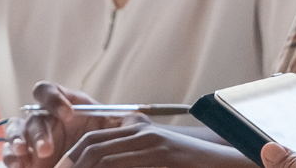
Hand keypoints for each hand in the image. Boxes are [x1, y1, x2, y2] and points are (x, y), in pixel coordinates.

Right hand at [2, 83, 131, 167]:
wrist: (93, 161)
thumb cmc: (101, 142)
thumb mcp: (112, 130)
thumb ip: (119, 121)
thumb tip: (135, 118)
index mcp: (62, 106)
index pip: (47, 91)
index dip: (53, 98)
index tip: (67, 113)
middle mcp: (44, 118)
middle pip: (33, 116)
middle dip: (39, 132)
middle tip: (48, 148)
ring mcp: (30, 138)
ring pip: (16, 131)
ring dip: (19, 142)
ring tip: (26, 154)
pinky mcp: (22, 156)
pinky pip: (8, 152)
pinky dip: (10, 156)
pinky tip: (19, 163)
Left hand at [55, 123, 252, 167]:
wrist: (223, 162)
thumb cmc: (188, 166)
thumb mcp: (156, 157)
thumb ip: (131, 159)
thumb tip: (101, 163)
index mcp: (136, 131)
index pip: (93, 142)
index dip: (71, 160)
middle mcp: (141, 133)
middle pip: (92, 149)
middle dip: (72, 166)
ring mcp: (151, 144)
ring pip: (102, 159)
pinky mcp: (161, 154)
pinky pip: (120, 164)